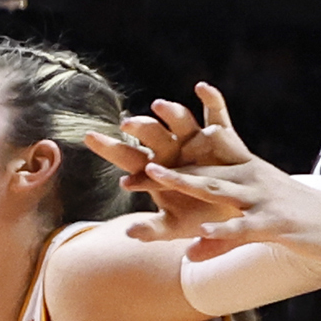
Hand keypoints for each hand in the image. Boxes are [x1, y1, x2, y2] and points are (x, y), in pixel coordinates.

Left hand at [87, 81, 249, 241]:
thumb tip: (129, 233)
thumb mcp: (175, 226)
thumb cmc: (195, 217)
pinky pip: (216, 115)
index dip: (108, 147)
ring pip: (180, 121)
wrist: (230, 212)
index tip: (90, 136)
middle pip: (152, 134)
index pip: (126, 155)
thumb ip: (153, 229)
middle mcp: (171, 150)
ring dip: (171, 113)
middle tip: (127, 124)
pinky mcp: (220, 137)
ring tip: (159, 106)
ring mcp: (194, 141)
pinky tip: (203, 88)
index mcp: (154, 169)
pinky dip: (211, 99)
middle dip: (140, 127)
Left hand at [128, 142, 320, 271]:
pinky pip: (243, 228)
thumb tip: (195, 243)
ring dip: (185, 181)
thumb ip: (224, 229)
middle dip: (165, 159)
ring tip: (156, 175)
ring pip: (217, 189)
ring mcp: (261, 200)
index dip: (168, 152)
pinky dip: (221, 231)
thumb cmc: (300, 216)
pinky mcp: (275, 223)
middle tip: (132, 143)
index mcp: (244, 171)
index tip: (133, 138)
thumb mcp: (260, 212)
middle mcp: (249, 179)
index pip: (202, 157)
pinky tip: (200, 233)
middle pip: (200, 167)